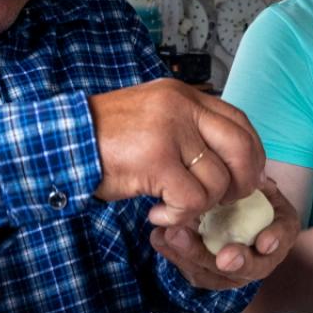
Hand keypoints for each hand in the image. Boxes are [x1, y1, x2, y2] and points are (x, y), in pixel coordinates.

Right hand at [87, 80, 264, 223]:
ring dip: (200, 206)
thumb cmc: (103, 138)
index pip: (240, 122)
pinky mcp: (156, 160)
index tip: (245, 179)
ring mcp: (170, 132)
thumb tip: (232, 162)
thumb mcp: (153, 119)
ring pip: (218, 182)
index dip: (251, 155)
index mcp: (184, 95)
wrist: (60, 142)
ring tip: (172, 209)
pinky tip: (157, 215)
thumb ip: (189, 131)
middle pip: (242, 149)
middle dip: (241, 184)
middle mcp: (182, 107)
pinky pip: (191, 200)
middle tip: (221, 201)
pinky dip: (178, 216)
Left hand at [150, 178, 301, 287]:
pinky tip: (159, 238)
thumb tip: (261, 180)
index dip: (276, 240)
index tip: (263, 242)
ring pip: (214, 273)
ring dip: (193, 255)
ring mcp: (232, 272)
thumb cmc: (249, 198)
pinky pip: (190, 271)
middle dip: (235, 262)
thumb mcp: (260, 187)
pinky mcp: (206, 275)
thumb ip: (260, 185)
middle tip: (223, 257)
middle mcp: (260, 258)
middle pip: (250, 267)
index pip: (283, 237)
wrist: (229, 216)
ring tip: (173, 235)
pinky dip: (173, 254)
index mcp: (279, 231)